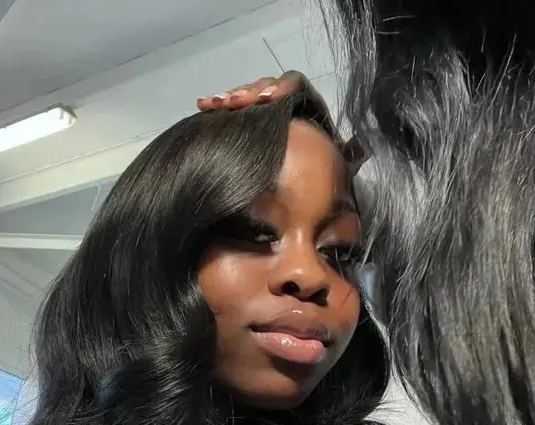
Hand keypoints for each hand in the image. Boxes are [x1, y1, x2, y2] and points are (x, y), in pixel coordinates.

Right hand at [196, 71, 368, 171]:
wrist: (305, 194)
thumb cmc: (319, 178)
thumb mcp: (337, 167)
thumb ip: (350, 156)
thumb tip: (364, 145)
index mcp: (308, 110)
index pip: (295, 87)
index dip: (281, 89)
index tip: (267, 100)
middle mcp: (285, 106)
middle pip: (267, 86)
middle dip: (249, 91)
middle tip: (236, 102)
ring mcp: (264, 114)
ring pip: (247, 95)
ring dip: (231, 97)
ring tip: (216, 105)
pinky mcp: (246, 124)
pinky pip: (232, 109)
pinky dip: (218, 106)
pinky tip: (204, 106)